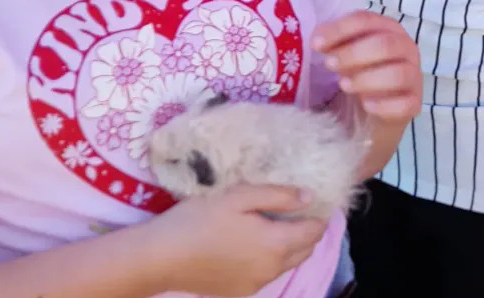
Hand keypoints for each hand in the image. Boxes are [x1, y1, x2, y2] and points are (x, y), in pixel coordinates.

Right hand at [149, 185, 328, 295]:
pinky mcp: (239, 292)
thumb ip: (277, 195)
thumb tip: (309, 197)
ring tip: (276, 221)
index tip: (318, 199)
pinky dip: (270, 258)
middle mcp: (271, 270)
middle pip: (304, 251)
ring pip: (286, 264)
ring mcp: (255, 285)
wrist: (162, 257)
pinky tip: (252, 242)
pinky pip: (266, 274)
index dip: (320, 215)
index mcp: (275, 244)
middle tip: (299, 208)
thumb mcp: (239, 196)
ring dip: (290, 245)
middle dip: (308, 231)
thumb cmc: (201, 218)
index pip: (314, 232)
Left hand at [313, 11, 421, 122]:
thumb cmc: (358, 71)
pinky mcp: (415, 104)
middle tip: (329, 64)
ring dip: (367, 78)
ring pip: (398, 74)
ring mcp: (414, 76)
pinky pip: (405, 104)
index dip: (340, 30)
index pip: (366, 21)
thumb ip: (334, 43)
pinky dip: (384, 105)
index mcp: (389, 28)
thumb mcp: (344, 53)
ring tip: (343, 84)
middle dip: (353, 53)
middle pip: (385, 44)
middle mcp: (406, 48)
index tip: (316, 44)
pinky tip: (366, 105)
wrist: (370, 111)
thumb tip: (318, 40)